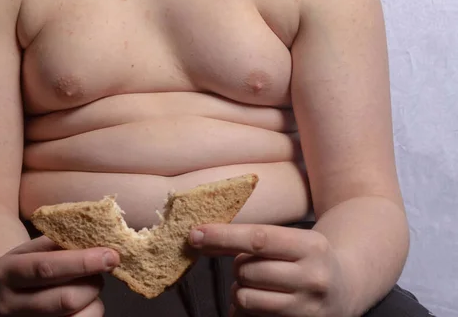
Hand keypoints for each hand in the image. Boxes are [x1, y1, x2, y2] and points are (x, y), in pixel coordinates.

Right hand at [0, 236, 118, 315]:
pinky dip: (90, 313)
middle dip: (93, 282)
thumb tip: (100, 242)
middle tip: (99, 270)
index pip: (47, 268)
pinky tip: (83, 304)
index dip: (82, 262)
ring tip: (87, 287)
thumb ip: (60, 243)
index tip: (110, 255)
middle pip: (67, 298)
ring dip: (93, 300)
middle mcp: (9, 305)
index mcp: (7, 273)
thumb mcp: (30, 249)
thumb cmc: (22, 266)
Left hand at [189, 224, 347, 316]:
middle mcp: (313, 278)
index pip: (257, 239)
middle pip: (246, 270)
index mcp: (312, 246)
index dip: (222, 236)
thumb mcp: (292, 240)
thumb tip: (201, 238)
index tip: (195, 234)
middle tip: (251, 267)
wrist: (347, 288)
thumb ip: (252, 239)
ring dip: (240, 291)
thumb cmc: (308, 258)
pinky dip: (244, 311)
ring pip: (245, 297)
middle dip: (238, 268)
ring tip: (258, 286)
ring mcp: (307, 309)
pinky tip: (261, 303)